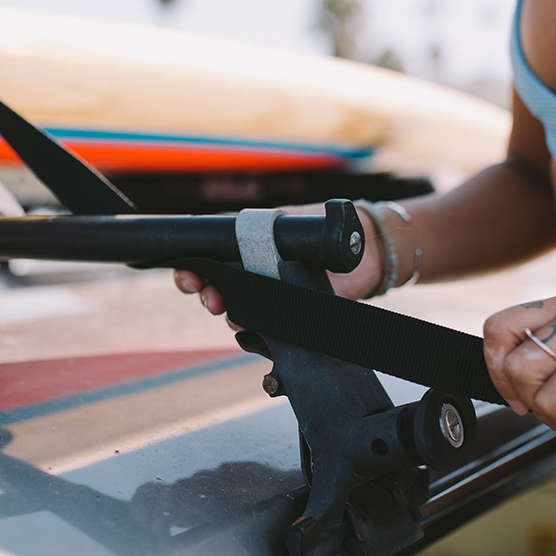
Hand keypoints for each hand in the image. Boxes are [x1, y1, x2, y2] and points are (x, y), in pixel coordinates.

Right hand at [172, 202, 384, 314]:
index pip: (206, 260)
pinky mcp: (287, 318)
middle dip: (206, 295)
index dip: (191, 270)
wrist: (365, 251)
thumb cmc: (324, 229)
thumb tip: (235, 238)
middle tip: (211, 298)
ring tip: (232, 311)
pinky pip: (263, 331)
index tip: (190, 276)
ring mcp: (268, 298)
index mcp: (245, 249)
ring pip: (234, 311)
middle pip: (214, 289)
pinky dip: (254, 332)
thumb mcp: (286, 223)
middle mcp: (251, 275)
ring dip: (229, 313)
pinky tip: (254, 329)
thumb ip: (261, 232)